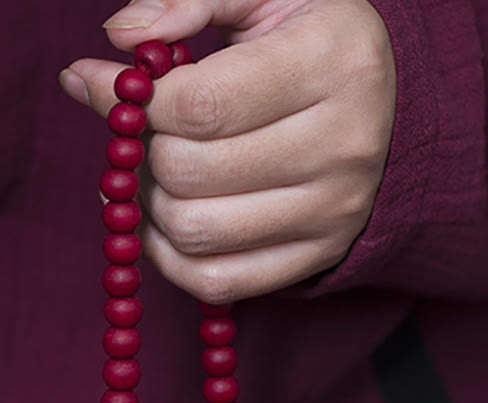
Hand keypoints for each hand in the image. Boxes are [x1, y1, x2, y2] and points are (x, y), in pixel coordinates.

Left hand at [60, 0, 395, 301]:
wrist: (384, 106)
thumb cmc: (308, 43)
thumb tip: (117, 36)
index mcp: (332, 64)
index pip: (199, 106)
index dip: (132, 102)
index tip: (104, 85)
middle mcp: (342, 146)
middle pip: (188, 173)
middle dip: (143, 152)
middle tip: (141, 133)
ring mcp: (333, 212)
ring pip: (193, 232)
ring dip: (149, 205)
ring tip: (152, 173)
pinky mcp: (316, 256)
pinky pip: (214, 281)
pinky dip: (168, 256)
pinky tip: (162, 219)